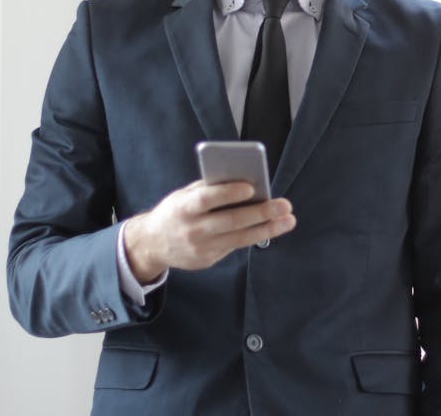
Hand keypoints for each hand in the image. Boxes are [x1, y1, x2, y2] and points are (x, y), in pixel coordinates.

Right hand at [122, 180, 295, 282]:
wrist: (152, 243)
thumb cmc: (175, 211)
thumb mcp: (183, 196)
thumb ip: (208, 189)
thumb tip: (244, 182)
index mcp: (183, 208)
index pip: (207, 199)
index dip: (228, 193)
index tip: (252, 187)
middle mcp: (192, 229)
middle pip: (231, 221)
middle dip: (261, 213)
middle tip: (284, 206)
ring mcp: (200, 248)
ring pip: (239, 238)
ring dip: (267, 229)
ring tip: (287, 220)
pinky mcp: (207, 260)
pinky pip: (234, 246)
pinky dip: (253, 236)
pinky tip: (270, 228)